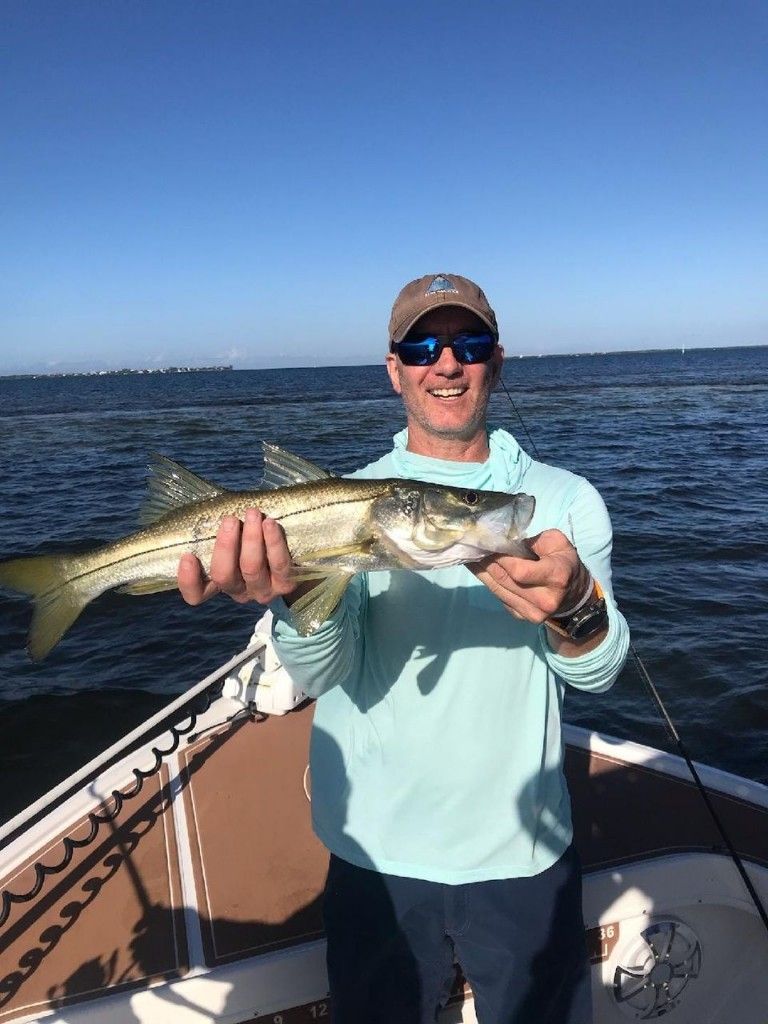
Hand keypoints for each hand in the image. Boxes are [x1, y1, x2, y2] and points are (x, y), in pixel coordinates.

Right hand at [178, 508, 296, 605]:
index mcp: (220, 583)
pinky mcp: (285, 585)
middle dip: (225, 545)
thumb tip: (213, 504)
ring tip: (252, 513)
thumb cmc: (256, 540)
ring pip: (251, 568)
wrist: (297, 557)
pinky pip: (279, 564)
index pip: (197, 594)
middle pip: (224, 576)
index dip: (188, 580)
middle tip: (230, 519)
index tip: (188, 556)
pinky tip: (269, 523)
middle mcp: (239, 592)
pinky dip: (273, 542)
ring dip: (251, 538)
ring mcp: (262, 590)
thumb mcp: (236, 538)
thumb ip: (222, 530)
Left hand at [469, 529, 591, 624]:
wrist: (573, 594)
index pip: (518, 570)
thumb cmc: (563, 561)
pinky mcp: (523, 617)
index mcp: (556, 577)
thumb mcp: (556, 543)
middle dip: (485, 562)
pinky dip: (488, 583)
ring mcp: (534, 613)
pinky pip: (500, 598)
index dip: (499, 558)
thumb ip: (532, 541)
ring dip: (481, 573)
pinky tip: (480, 570)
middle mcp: (545, 600)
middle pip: (505, 580)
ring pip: (498, 591)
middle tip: (470, 547)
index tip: (486, 543)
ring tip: (469, 557)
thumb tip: (503, 541)